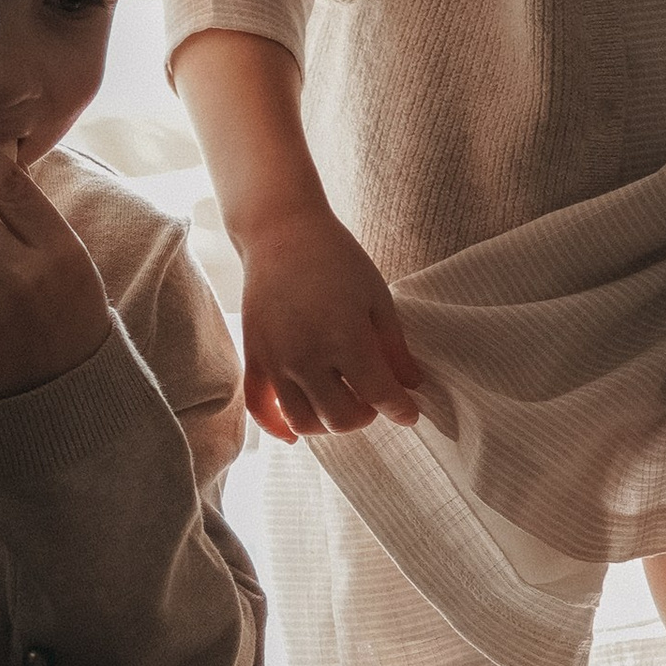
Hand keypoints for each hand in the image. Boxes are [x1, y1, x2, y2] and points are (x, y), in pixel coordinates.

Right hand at [235, 208, 423, 439]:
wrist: (281, 233)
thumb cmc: (337, 259)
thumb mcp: (377, 298)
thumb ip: (394, 348)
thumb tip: (411, 386)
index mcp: (345, 338)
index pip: (380, 396)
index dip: (401, 410)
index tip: (410, 413)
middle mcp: (307, 357)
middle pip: (341, 419)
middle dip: (366, 416)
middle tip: (373, 398)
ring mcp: (276, 361)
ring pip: (304, 422)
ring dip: (328, 423)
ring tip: (341, 402)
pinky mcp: (254, 358)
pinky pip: (260, 410)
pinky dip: (279, 427)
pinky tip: (297, 431)